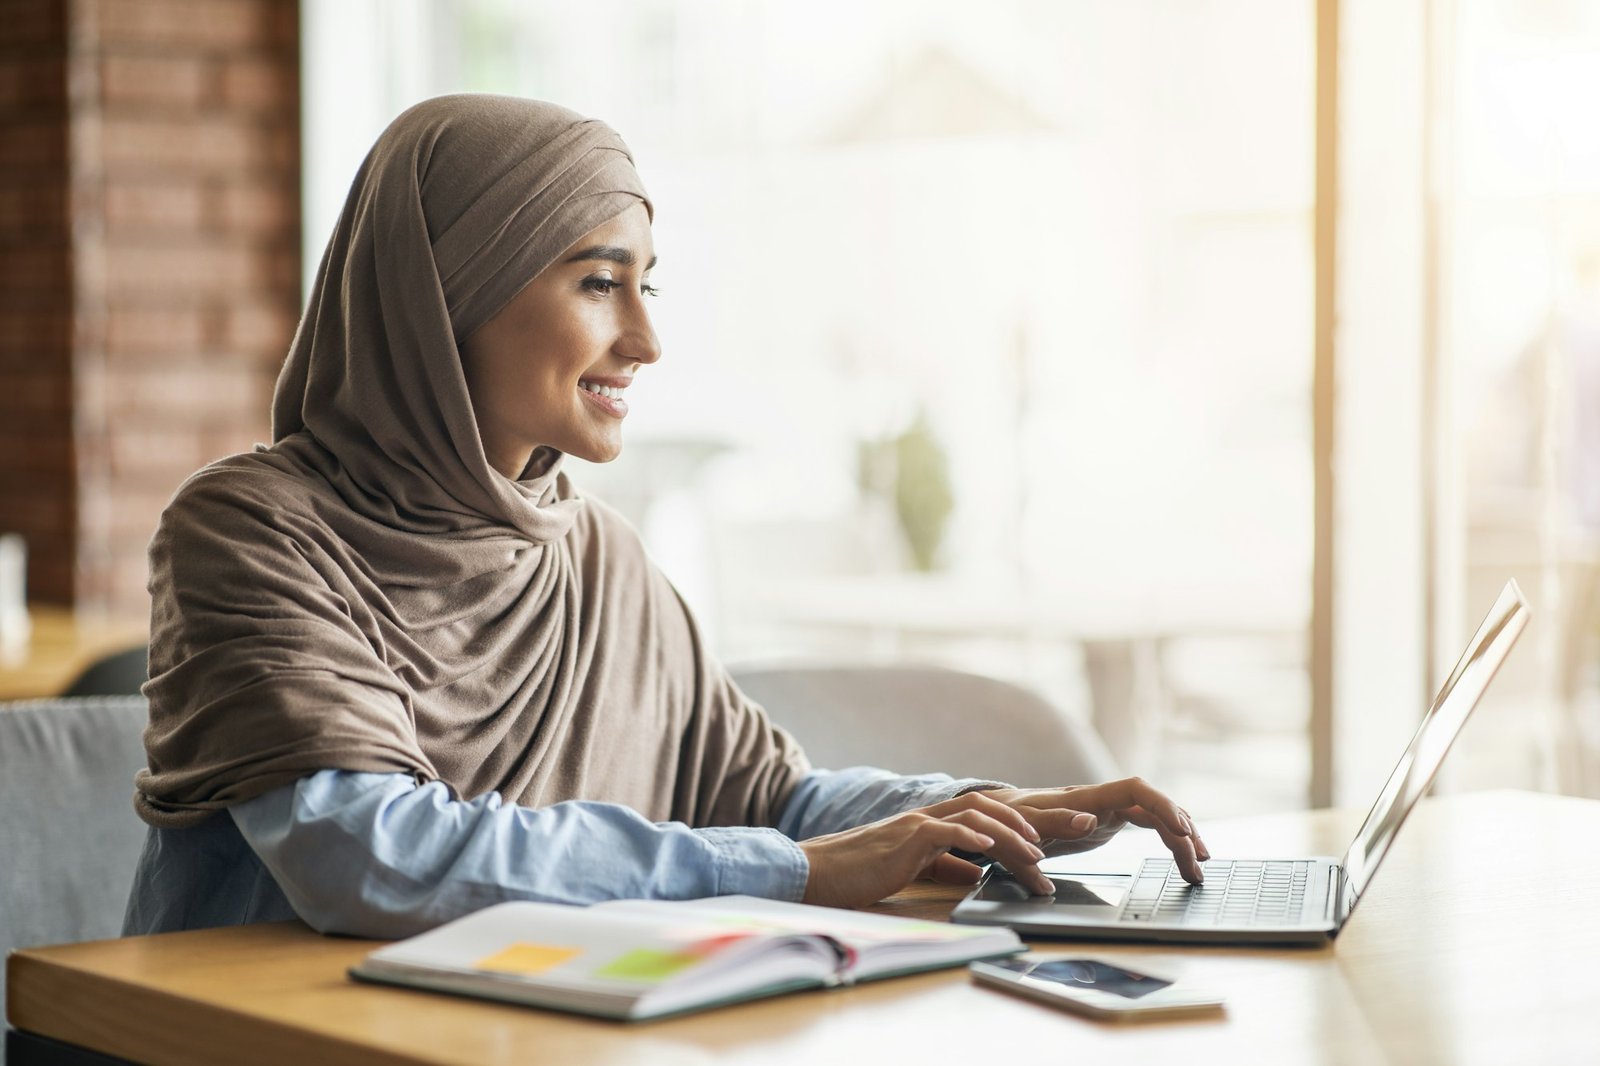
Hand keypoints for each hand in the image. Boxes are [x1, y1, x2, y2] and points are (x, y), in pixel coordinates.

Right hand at [799, 790, 1054, 908]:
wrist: (818, 872)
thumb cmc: (859, 873)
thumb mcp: (912, 869)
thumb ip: (945, 865)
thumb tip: (977, 873)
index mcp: (931, 824)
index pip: (984, 815)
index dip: (1017, 826)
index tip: (1045, 847)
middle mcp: (928, 816)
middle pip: (990, 806)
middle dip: (1029, 822)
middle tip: (1060, 841)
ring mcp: (917, 824)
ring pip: (976, 815)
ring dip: (1011, 833)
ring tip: (1035, 853)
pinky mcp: (906, 837)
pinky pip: (946, 830)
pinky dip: (973, 836)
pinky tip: (991, 848)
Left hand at [977, 777, 1209, 883]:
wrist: (1002, 816)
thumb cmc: (1011, 819)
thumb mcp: (1026, 824)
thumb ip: (1055, 822)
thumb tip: (1089, 820)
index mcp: (1088, 797)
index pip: (1135, 790)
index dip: (1162, 805)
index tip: (1183, 830)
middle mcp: (1104, 799)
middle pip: (1155, 806)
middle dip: (1181, 831)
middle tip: (1200, 861)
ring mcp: (1110, 809)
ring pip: (1157, 818)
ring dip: (1181, 840)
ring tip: (1198, 869)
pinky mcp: (1110, 822)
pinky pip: (1149, 827)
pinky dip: (1168, 843)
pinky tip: (1182, 861)